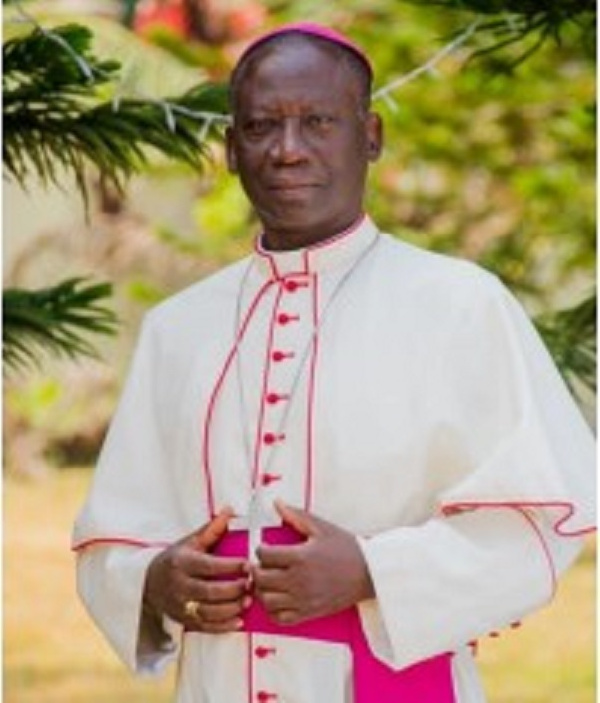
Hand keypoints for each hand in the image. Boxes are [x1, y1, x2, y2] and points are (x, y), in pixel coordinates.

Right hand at [143, 508, 249, 632]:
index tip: (247, 564)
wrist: (149, 583)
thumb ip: (211, 529)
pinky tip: (238, 620)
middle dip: (233, 589)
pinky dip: (223, 626)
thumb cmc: (175, 560)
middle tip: (251, 584)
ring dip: (231, 609)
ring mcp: (180, 605)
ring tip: (248, 601)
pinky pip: (205, 627)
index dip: (229, 566)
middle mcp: (179, 585)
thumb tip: (229, 511)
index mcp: (181, 563)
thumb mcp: (189, 542)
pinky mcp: (184, 620)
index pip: (208, 566)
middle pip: (209, 591)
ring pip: (208, 612)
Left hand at [251, 500, 373, 624]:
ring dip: (262, 590)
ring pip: (266, 600)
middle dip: (256, 569)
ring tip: (269, 581)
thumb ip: (296, 516)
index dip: (260, 549)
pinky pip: (280, 618)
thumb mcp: (321, 528)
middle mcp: (298, 580)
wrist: (369, 573)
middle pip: (260, 578)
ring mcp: (303, 599)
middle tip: (262, 564)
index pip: (264, 555)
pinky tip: (278, 598)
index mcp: (300, 557)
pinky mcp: (309, 612)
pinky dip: (273, 610)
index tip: (265, 547)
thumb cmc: (347, 549)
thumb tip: (277, 503)